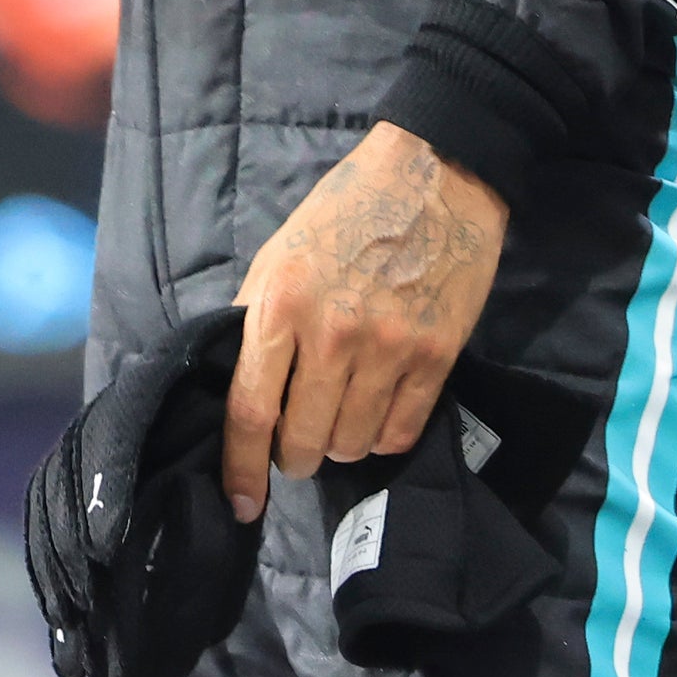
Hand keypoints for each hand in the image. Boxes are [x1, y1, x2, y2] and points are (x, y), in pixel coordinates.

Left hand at [226, 124, 506, 518]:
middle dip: (295, 454)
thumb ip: (257, 319)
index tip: (240, 503)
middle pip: (302, 440)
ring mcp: (389, 348)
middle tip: (300, 436)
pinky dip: (383, 435)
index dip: (241, 468)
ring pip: (351, 443)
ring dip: (340, 443)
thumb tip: (238, 386)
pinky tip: (379, 411)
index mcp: (281, 303)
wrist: (438, 173)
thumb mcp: (280, 252)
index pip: (250, 410)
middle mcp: (332, 334)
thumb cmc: (348, 209)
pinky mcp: (437, 356)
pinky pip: (400, 431)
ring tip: (342, 415)